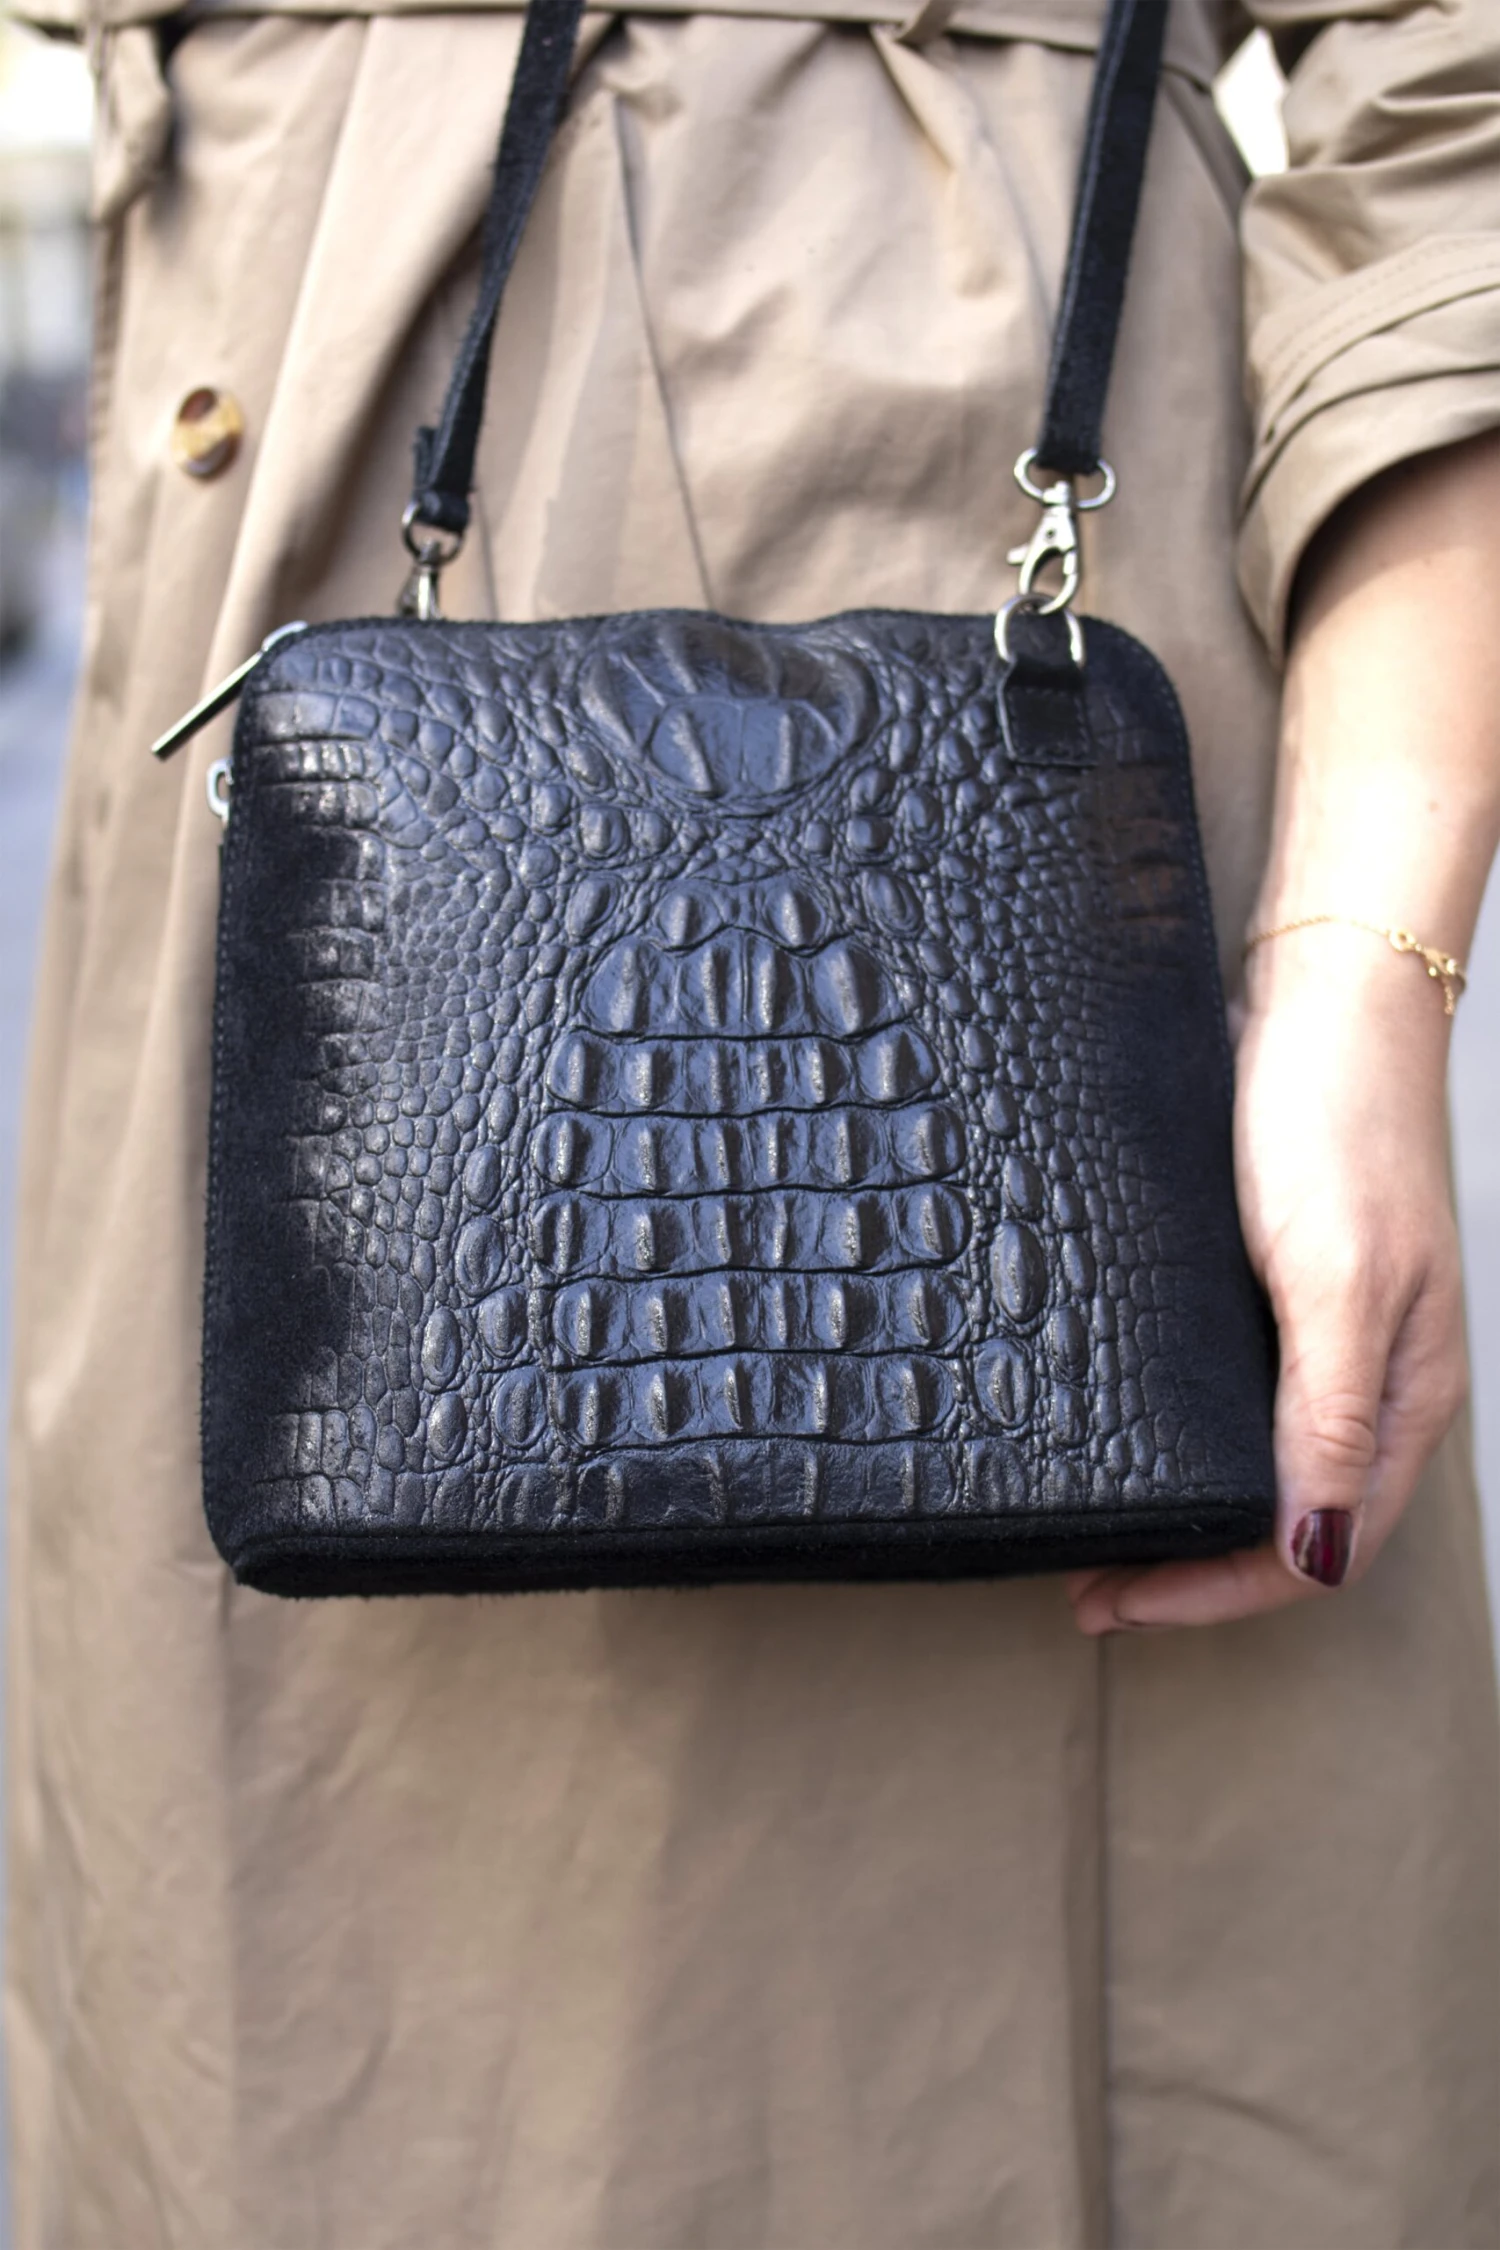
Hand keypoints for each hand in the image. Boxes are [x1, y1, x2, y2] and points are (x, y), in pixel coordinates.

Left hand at [1067, 930, 1467, 1634]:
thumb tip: (1319, 1547)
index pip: (1313, 1548)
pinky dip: (1173, 1431)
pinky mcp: (1272, 1287)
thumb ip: (1328, 1414)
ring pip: (1253, 1461)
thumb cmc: (1339, 1121)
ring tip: (1092, 1526)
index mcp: (1401, 1397)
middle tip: (1089, 1585)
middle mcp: (1365, 1381)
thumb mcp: (1335, 1274)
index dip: (1214, 1593)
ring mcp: (1320, 1336)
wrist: (1324, 996)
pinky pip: (1228, 1392)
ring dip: (1179, 1507)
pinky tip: (1114, 1425)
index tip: (1118, 1601)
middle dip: (1189, 1571)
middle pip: (1284, 1521)